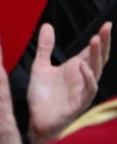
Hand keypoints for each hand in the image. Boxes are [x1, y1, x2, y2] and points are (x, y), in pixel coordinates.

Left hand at [28, 22, 111, 143]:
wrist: (36, 119)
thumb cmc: (42, 95)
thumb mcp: (41, 65)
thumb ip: (45, 47)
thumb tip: (47, 25)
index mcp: (75, 69)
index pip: (90, 51)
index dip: (99, 38)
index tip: (107, 24)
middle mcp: (82, 78)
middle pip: (97, 58)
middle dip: (103, 43)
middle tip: (107, 27)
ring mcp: (82, 90)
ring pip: (95, 71)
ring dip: (96, 56)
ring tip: (95, 40)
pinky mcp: (78, 103)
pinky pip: (88, 90)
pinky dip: (88, 78)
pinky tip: (84, 66)